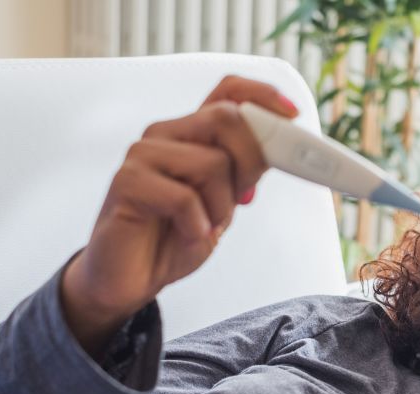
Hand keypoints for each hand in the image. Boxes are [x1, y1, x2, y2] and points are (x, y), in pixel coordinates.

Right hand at [60, 76, 298, 357]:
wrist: (133, 278)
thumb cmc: (176, 237)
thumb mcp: (223, 200)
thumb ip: (245, 170)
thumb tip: (281, 147)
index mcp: (191, 134)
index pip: (228, 90)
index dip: (263, 95)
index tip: (293, 115)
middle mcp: (165, 135)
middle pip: (226, 118)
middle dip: (249, 162)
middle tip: (241, 199)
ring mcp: (142, 155)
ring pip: (212, 162)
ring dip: (221, 206)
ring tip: (203, 225)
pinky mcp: (126, 182)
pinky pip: (185, 198)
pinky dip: (198, 226)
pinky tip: (187, 236)